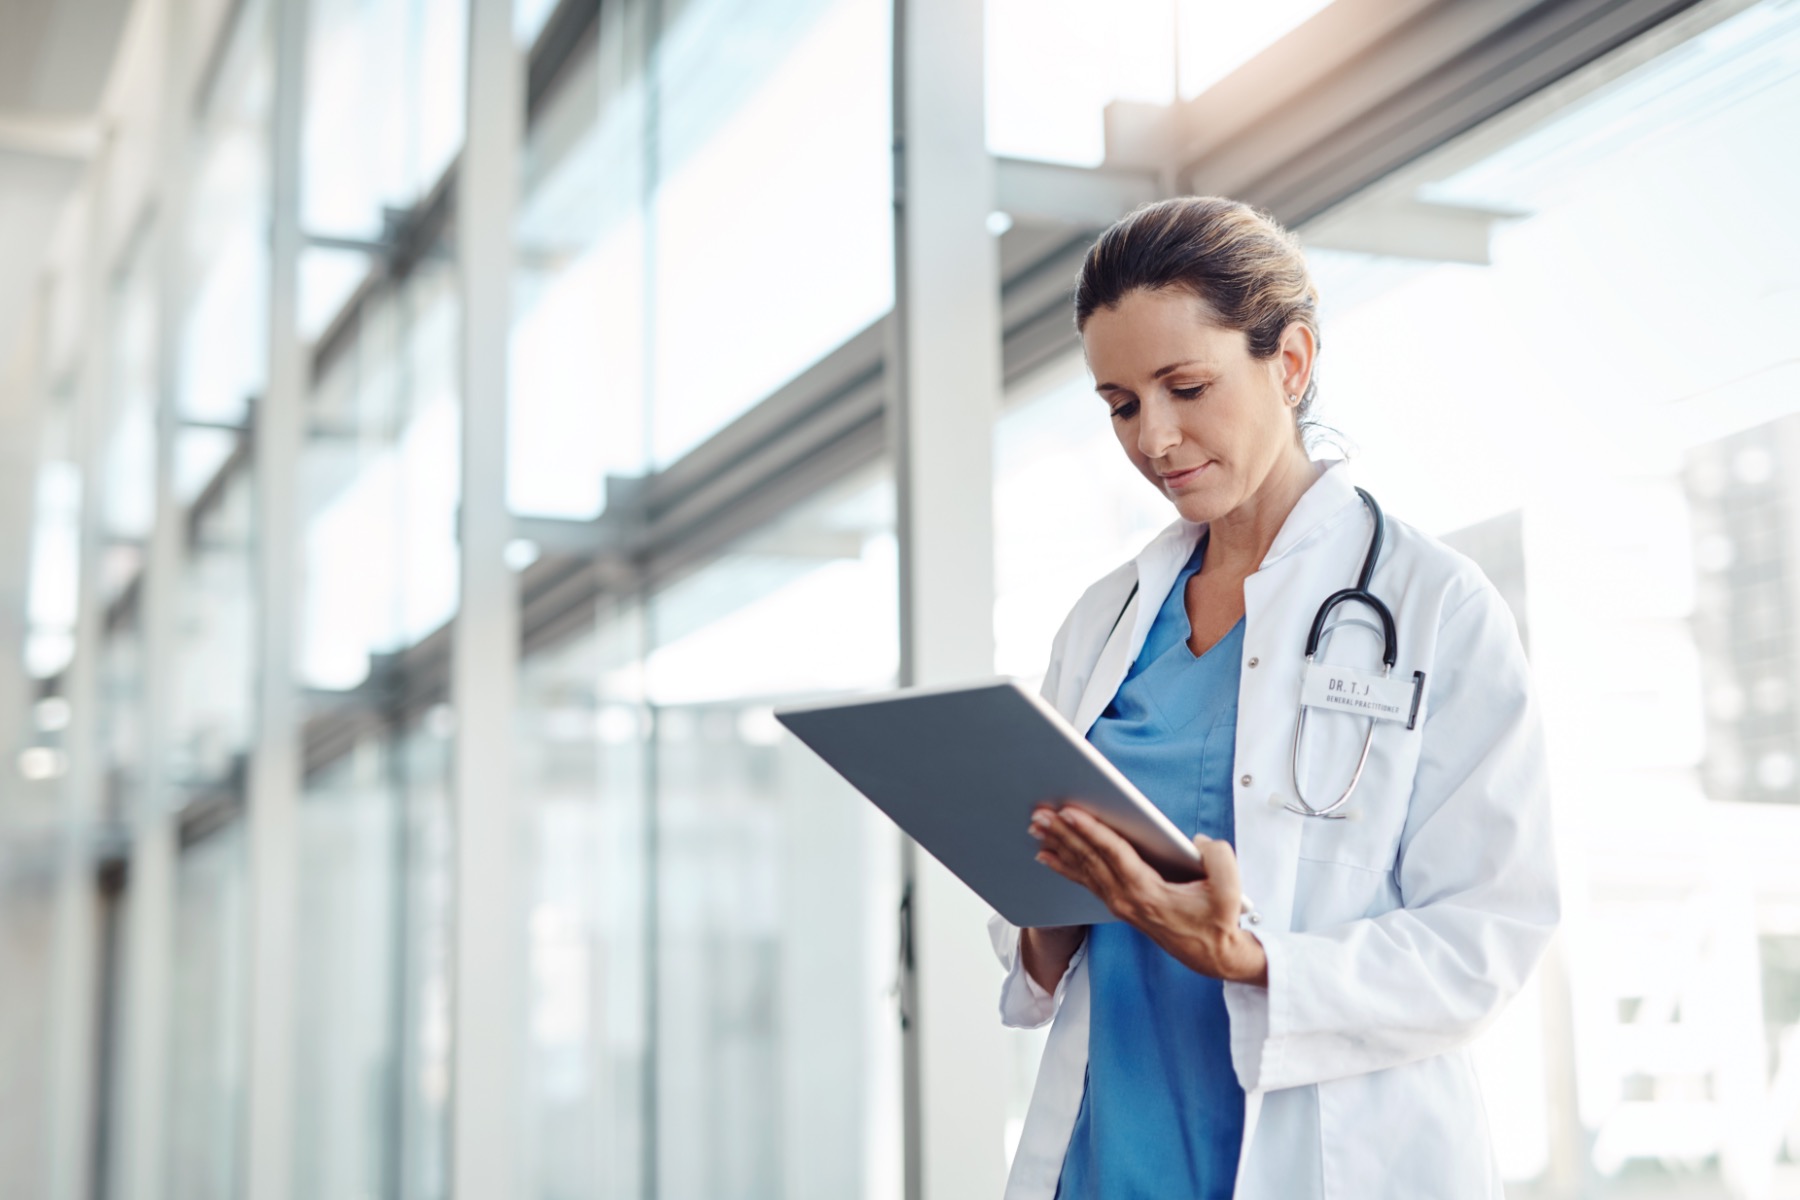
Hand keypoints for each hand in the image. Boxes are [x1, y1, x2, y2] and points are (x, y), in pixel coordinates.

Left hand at [1029, 803, 1267, 985]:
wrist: (1213, 957)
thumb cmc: (1219, 922)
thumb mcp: (1231, 891)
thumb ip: (1219, 860)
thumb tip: (1197, 842)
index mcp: (1148, 894)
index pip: (1114, 855)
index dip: (1091, 832)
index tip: (1069, 812)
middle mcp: (1126, 900)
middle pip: (1089, 859)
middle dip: (1063, 833)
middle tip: (1040, 812)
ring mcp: (1119, 904)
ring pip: (1083, 869)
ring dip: (1059, 845)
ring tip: (1036, 826)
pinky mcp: (1119, 905)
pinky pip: (1086, 880)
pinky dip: (1064, 865)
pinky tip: (1047, 854)